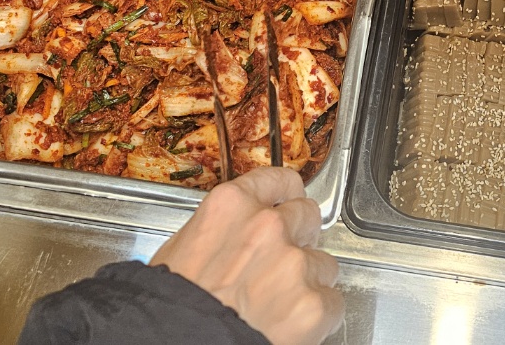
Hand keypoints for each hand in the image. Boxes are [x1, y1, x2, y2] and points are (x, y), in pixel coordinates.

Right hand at [151, 167, 342, 344]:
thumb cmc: (172, 305)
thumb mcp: (183, 249)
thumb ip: (222, 230)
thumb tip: (238, 235)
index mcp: (232, 206)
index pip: (279, 180)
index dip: (287, 194)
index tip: (290, 201)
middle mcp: (268, 227)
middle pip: (308, 215)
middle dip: (301, 237)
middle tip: (284, 261)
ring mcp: (294, 265)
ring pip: (324, 263)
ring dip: (309, 280)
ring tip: (280, 304)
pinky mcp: (313, 305)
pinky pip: (333, 303)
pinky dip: (318, 316)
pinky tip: (292, 325)